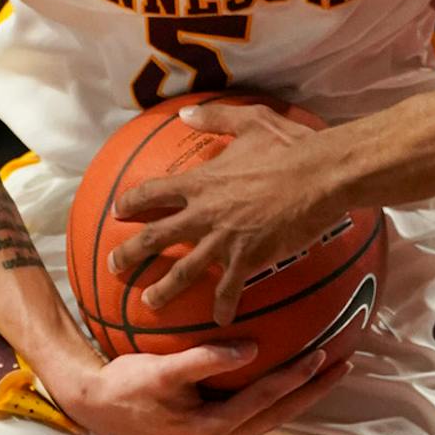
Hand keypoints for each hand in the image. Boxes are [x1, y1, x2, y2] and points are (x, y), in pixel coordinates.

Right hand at [47, 339, 348, 434]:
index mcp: (212, 429)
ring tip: (328, 370)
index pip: (266, 400)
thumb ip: (205, 361)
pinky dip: (277, 396)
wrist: (94, 407)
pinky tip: (288, 378)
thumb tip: (251, 349)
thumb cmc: (126, 386)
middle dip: (313, 391)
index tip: (323, 355)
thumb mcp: (162, 371)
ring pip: (270, 416)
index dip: (297, 378)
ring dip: (300, 394)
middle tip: (345, 364)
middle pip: (278, 413)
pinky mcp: (210, 431)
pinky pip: (254, 413)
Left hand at [109, 101, 343, 325]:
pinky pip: (230, 289)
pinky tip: (221, 319)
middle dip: (130, 253)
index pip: (153, 192)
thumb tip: (185, 115)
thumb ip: (215, 118)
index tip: (117, 211)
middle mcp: (205, 212)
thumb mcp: (251, 120)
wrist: (321, 175)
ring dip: (162, 289)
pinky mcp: (249, 258)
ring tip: (148, 303)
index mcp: (202, 181)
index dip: (131, 202)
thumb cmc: (290, 146)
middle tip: (114, 265)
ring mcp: (225, 239)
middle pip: (156, 236)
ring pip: (183, 271)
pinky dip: (224, 306)